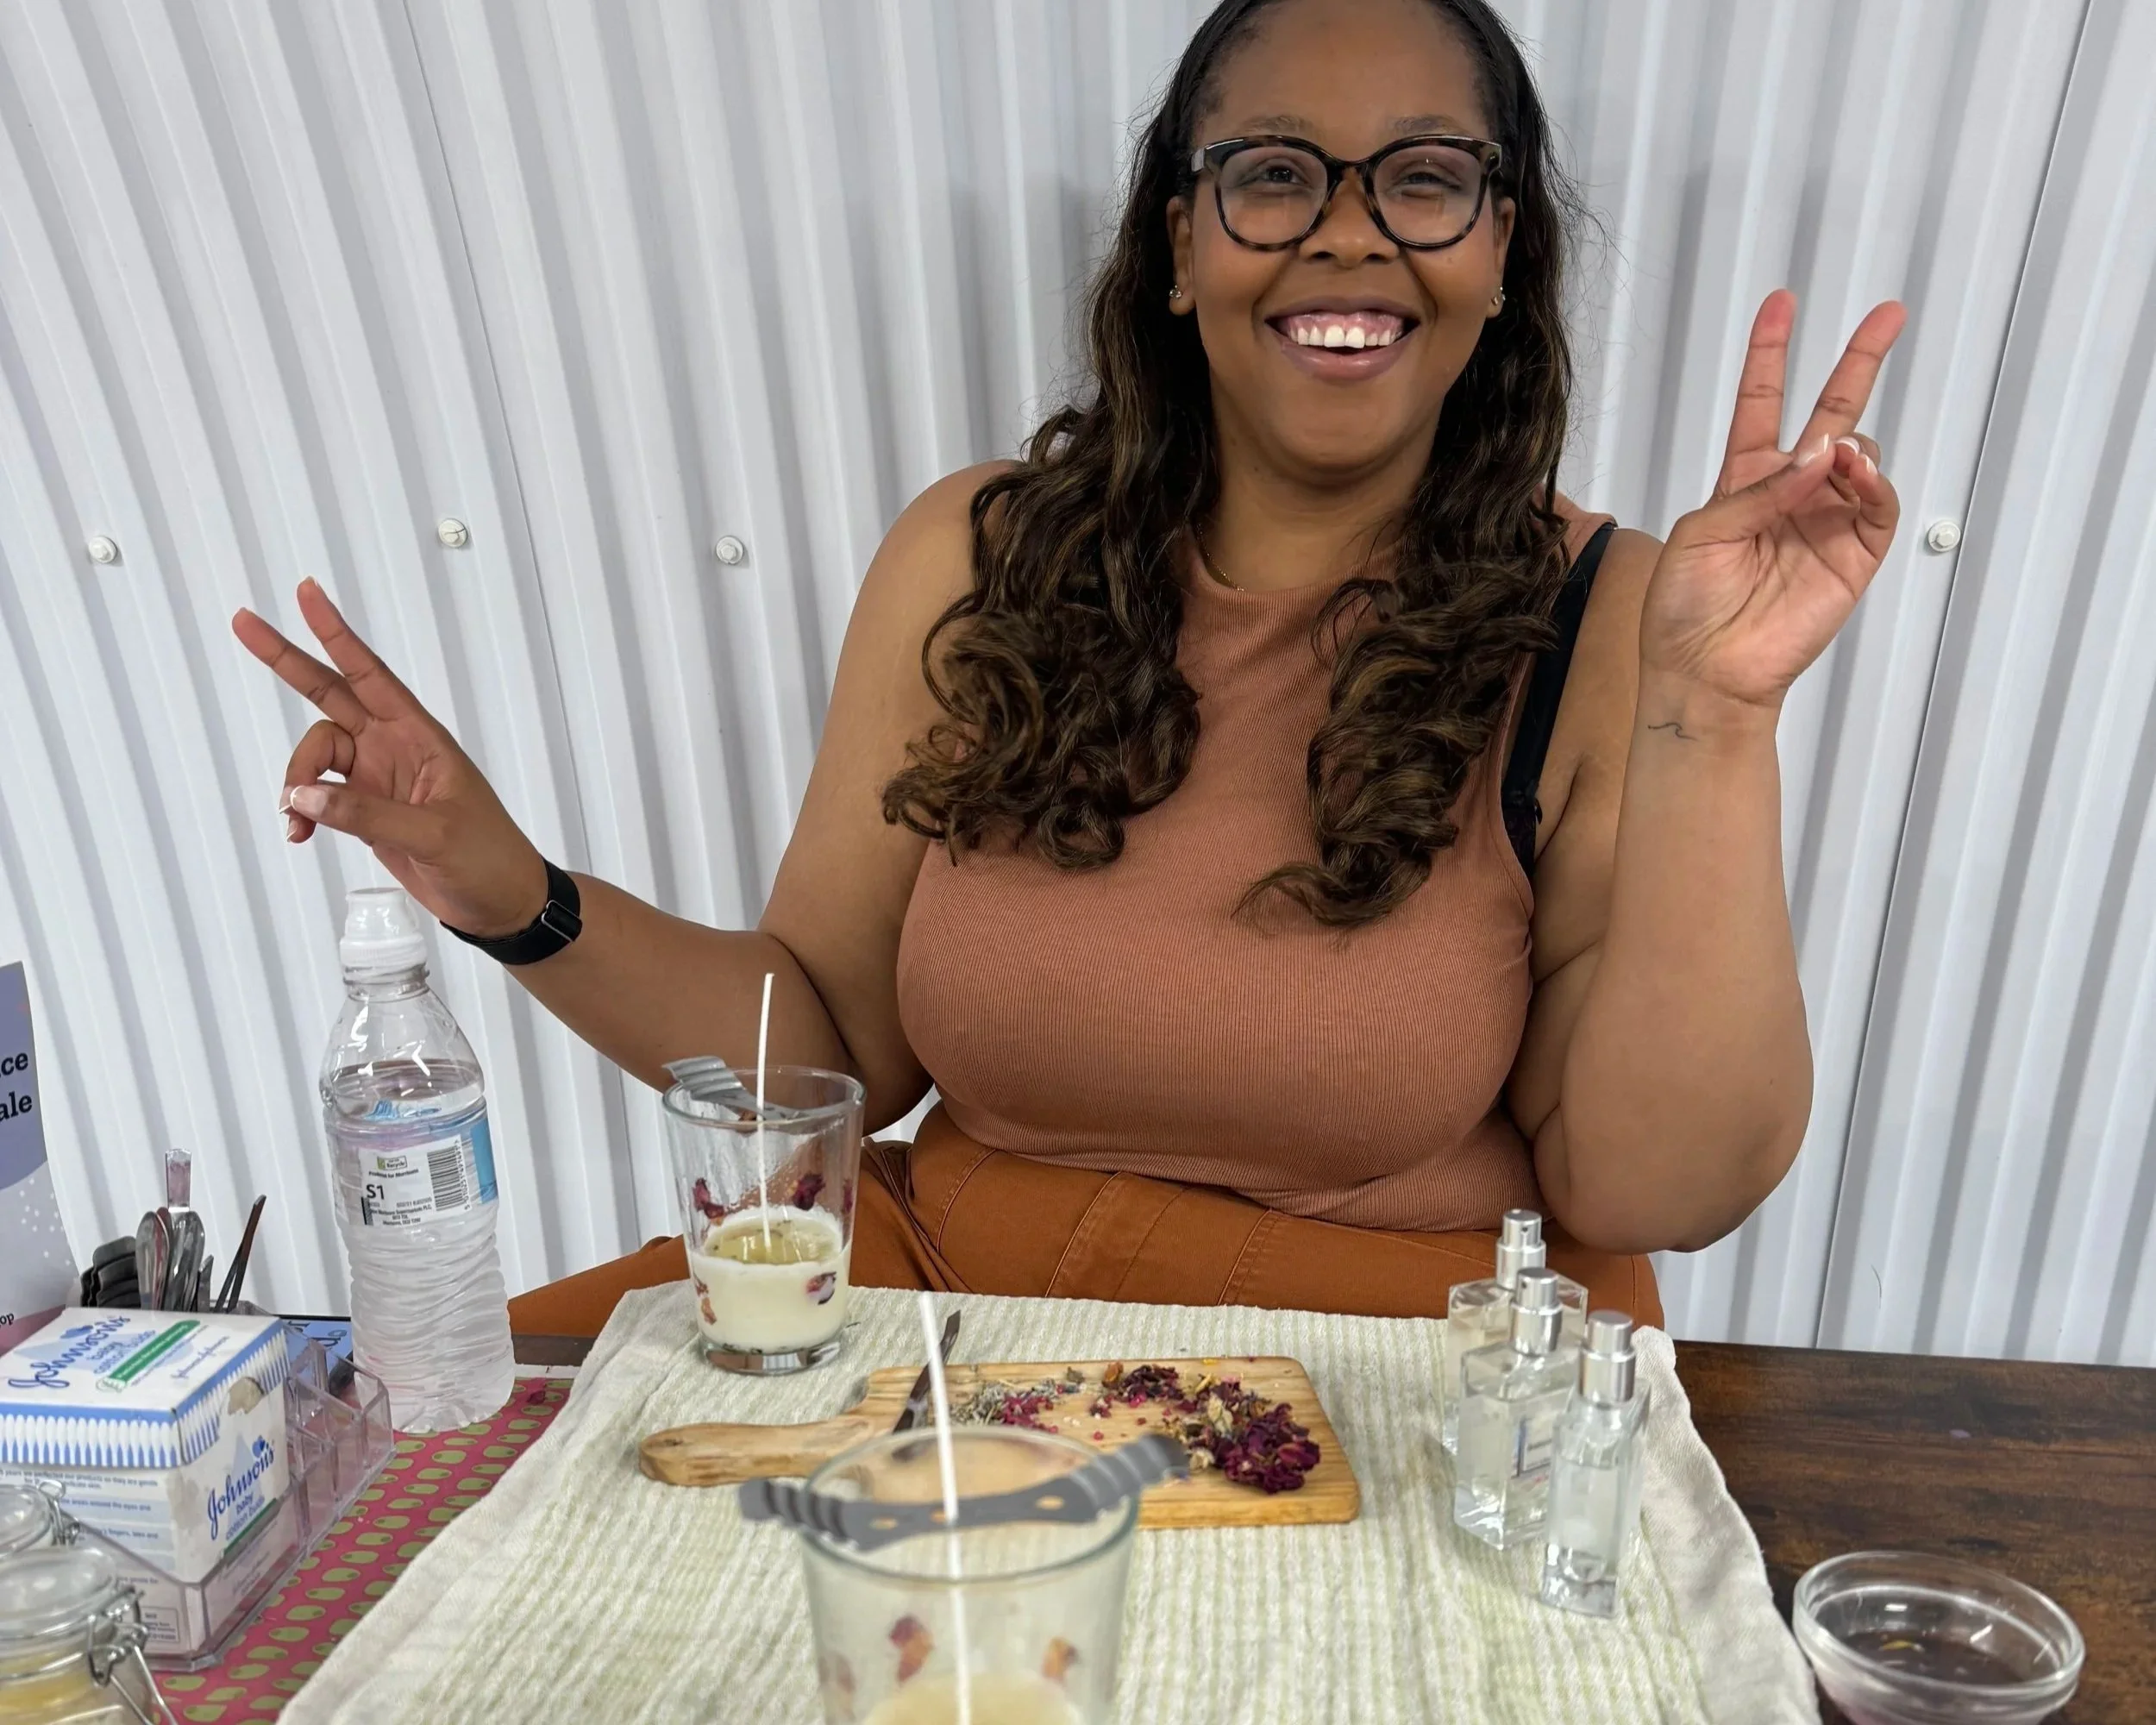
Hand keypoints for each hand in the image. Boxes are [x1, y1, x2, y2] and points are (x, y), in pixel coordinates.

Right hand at [232, 581, 548, 936]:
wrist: (501, 903)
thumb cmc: (488, 859)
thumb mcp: (434, 834)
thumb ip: (367, 814)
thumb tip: (304, 795)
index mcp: (420, 737)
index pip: (370, 674)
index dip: (337, 633)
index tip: (307, 592)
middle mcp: (393, 748)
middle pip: (329, 694)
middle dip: (287, 660)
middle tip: (242, 622)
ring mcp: (376, 778)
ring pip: (315, 757)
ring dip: (296, 782)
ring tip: (295, 820)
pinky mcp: (366, 811)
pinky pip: (317, 796)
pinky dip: (302, 811)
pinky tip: (299, 833)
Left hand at [1640, 291, 1905, 707]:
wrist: (1705, 672)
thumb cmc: (1684, 607)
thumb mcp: (1702, 534)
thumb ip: (1756, 490)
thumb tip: (1821, 454)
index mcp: (1742, 480)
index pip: (1762, 402)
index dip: (1771, 353)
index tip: (1781, 302)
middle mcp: (1790, 493)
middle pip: (1833, 412)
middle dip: (1859, 361)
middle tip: (1889, 313)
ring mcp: (1826, 521)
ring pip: (1859, 457)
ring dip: (1850, 444)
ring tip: (1834, 454)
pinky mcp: (1854, 556)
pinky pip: (1877, 506)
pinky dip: (1872, 482)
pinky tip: (1852, 472)